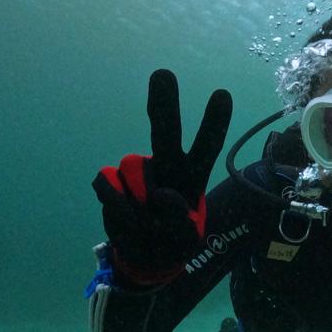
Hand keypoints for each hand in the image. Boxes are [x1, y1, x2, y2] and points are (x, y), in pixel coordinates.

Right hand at [92, 69, 232, 282]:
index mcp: (192, 175)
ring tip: (146, 223)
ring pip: (134, 169)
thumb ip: (180, 220)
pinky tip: (127, 219)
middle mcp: (167, 165)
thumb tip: (161, 195)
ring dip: (138, 200)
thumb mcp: (187, 239)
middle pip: (166, 132)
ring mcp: (139, 172)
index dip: (214, 123)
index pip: (207, 146)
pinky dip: (117, 206)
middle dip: (164, 104)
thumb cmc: (173, 242)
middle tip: (162, 74)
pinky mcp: (112, 181)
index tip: (222, 94)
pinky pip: (109, 183)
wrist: (144, 258)